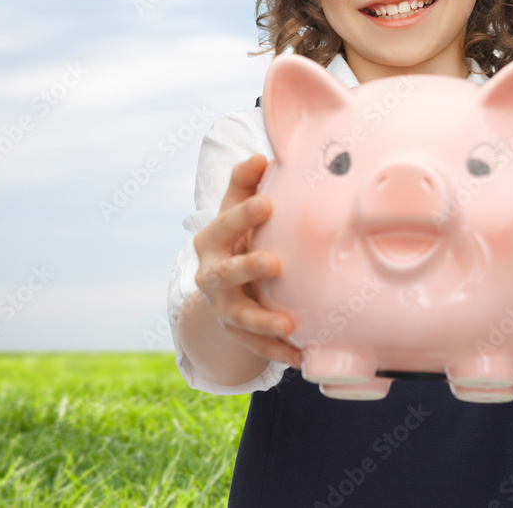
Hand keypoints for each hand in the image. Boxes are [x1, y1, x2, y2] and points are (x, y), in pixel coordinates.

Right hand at [193, 153, 302, 369]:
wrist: (220, 285)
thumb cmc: (237, 235)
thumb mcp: (236, 209)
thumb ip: (245, 184)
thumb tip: (260, 156)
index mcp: (211, 241)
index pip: (225, 225)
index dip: (243, 214)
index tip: (268, 203)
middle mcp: (211, 276)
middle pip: (226, 273)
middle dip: (248, 267)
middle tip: (275, 263)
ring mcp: (223, 308)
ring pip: (240, 317)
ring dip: (263, 321)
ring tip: (288, 324)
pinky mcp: (237, 333)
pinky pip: (257, 347)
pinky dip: (278, 352)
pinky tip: (301, 356)